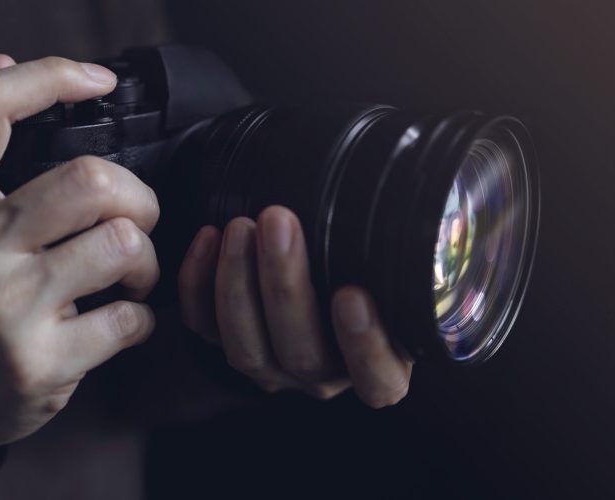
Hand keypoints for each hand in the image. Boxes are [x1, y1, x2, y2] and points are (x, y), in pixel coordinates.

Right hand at [0, 54, 159, 474]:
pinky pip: (131, 318)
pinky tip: (121, 322)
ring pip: (123, 245)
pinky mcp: (39, 361)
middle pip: (91, 179)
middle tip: (135, 222)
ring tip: (130, 276)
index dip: (52, 75)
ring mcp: (3, 307)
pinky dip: (143, 319)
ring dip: (146, 262)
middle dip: (138, 199)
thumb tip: (5, 59)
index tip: (99, 80)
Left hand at [178, 206, 412, 407]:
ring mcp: (272, 366)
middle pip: (302, 352)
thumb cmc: (369, 265)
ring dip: (238, 283)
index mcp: (379, 368)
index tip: (353, 295)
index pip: (378, 380)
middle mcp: (323, 375)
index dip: (365, 345)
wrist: (320, 263)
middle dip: (285, 285)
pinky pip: (204, 329)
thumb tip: (416, 204)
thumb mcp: (398, 266)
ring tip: (241, 227)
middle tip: (279, 222)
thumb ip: (405, 253)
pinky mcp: (229, 343)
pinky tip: (208, 238)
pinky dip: (198, 285)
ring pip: (247, 347)